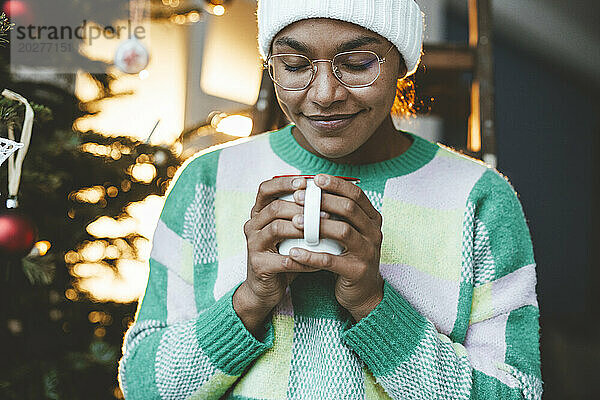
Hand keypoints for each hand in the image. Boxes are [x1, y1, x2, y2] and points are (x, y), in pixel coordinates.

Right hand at [235, 176, 318, 335]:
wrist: (266, 288)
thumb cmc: (283, 254)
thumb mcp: (290, 231)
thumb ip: (301, 214)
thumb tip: (330, 195)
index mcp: (259, 213)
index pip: (265, 189)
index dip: (284, 183)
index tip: (306, 183)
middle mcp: (252, 226)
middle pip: (275, 207)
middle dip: (301, 207)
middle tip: (325, 212)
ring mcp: (253, 245)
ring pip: (277, 229)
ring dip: (302, 229)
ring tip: (321, 231)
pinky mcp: (258, 265)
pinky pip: (284, 259)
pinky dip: (304, 259)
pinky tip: (319, 261)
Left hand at [287, 174, 384, 321]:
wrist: (363, 292)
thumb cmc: (349, 256)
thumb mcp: (348, 232)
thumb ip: (337, 213)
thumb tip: (311, 187)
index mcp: (372, 219)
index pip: (356, 194)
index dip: (335, 184)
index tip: (314, 179)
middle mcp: (374, 233)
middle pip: (349, 209)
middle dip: (322, 200)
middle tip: (298, 197)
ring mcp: (368, 252)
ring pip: (343, 232)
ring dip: (316, 225)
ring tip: (294, 221)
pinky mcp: (357, 272)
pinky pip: (332, 260)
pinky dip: (311, 255)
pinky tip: (294, 252)